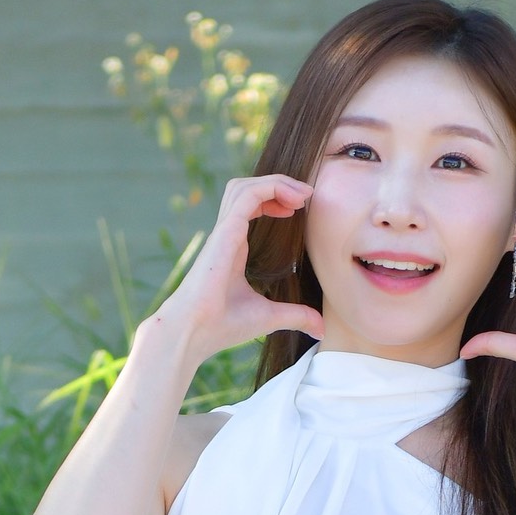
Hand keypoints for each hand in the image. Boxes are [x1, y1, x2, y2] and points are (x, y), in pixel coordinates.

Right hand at [150, 174, 324, 362]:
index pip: (250, 206)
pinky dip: (270, 189)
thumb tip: (321, 328)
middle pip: (247, 189)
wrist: (194, 332)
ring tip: (302, 194)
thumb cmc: (222, 325)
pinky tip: (292, 202)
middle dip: (278, 184)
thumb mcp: (269, 317)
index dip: (275, 199)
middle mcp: (228, 234)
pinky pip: (247, 196)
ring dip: (275, 182)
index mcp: (234, 246)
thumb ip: (296, 316)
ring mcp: (224, 232)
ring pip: (244, 186)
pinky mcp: (225, 233)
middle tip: (307, 195)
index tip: (299, 208)